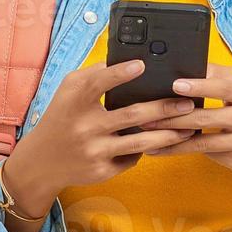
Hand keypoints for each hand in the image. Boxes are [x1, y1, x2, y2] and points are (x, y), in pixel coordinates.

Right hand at [2, 58, 195, 206]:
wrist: (41, 161)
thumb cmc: (61, 117)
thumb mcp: (68, 90)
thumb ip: (94, 74)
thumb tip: (125, 61)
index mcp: (75, 101)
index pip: (98, 83)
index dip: (120, 73)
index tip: (142, 64)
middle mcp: (85, 126)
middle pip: (131, 115)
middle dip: (164, 108)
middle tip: (187, 102)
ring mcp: (94, 151)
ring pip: (140, 142)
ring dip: (168, 135)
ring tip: (189, 127)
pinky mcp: (101, 171)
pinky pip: (133, 158)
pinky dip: (148, 150)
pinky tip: (165, 144)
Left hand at [139, 62, 231, 191]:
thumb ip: (218, 80)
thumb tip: (185, 65)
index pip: (225, 86)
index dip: (200, 85)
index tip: (176, 83)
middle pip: (207, 115)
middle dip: (174, 113)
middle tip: (148, 110)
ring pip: (202, 138)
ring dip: (171, 134)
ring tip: (147, 130)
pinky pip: (202, 153)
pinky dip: (178, 150)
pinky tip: (158, 149)